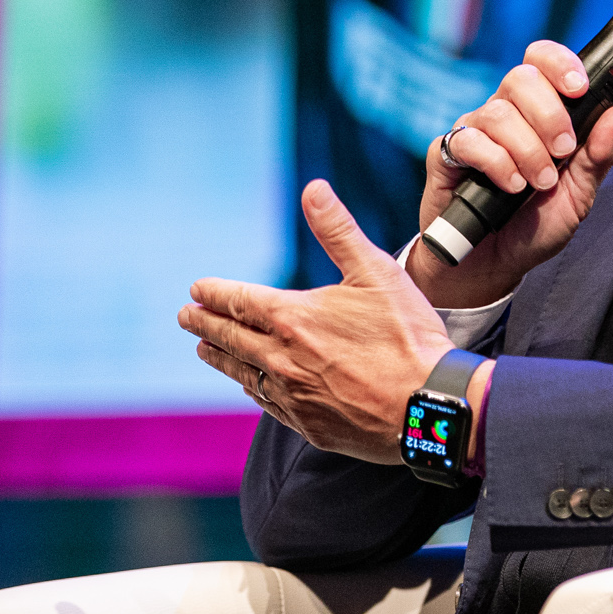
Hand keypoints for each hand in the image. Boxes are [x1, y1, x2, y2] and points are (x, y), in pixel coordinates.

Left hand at [181, 180, 451, 464]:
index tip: (196, 289)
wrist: (426, 404)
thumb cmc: (407, 336)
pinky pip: (266, 403)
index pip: (239, 301)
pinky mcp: (308, 423)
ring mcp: (292, 395)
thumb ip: (338, 231)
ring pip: (242, 372)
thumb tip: (313, 190)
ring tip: (205, 349)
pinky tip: (249, 386)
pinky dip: (250, 388)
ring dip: (220, 357)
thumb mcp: (376, 272)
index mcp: (294, 318)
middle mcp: (282, 358)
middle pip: (231, 338)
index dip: (215, 293)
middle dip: (206, 324)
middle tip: (186, 317)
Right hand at [409, 40, 612, 307]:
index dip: (560, 63)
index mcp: (538, 111)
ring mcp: (473, 130)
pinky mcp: (447, 153)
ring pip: (498, 112)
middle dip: (549, 115)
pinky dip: (496, 163)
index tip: (579, 88)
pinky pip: (469, 140)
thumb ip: (599, 154)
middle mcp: (504, 112)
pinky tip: (509, 186)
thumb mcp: (580, 193)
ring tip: (538, 182)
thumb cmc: (536, 223)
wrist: (495, 263)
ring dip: (527, 150)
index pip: (542, 60)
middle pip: (521, 78)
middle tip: (562, 152)